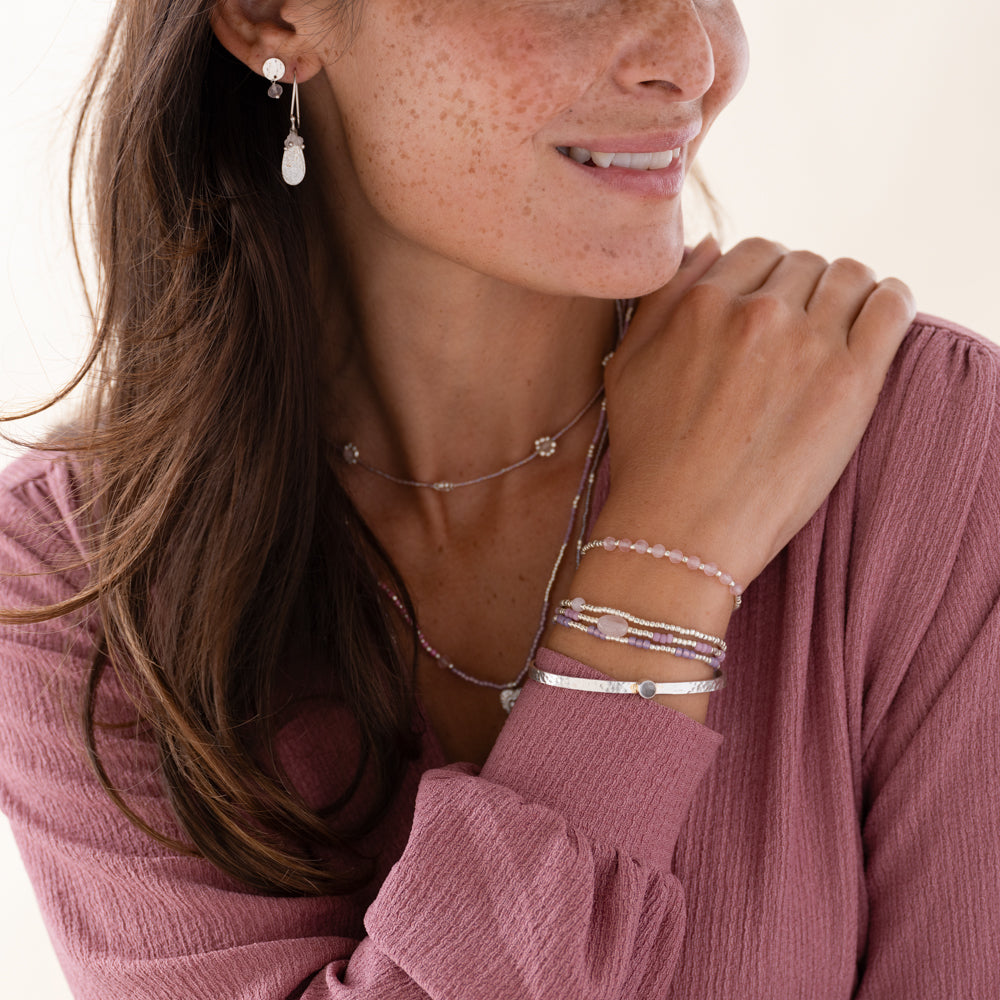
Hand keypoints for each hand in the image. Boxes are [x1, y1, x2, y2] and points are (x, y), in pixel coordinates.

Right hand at [599, 236, 915, 585]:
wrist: (682, 529)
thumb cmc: (649, 456)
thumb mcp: (627, 365)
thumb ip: (663, 297)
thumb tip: (709, 246)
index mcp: (702, 303)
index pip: (757, 251)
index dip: (766, 275)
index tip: (771, 304)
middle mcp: (757, 313)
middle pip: (804, 263)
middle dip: (804, 287)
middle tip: (800, 328)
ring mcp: (808, 344)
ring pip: (850, 277)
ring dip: (847, 292)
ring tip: (840, 325)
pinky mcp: (851, 380)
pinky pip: (891, 307)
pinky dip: (891, 301)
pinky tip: (881, 315)